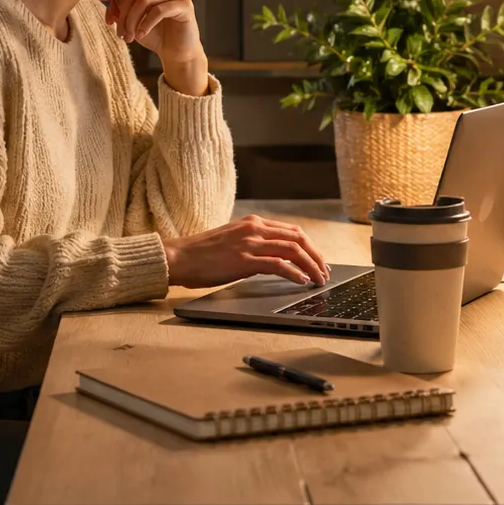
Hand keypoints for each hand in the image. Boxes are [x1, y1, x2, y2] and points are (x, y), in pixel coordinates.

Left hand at [95, 0, 202, 63]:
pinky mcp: (186, 5)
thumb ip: (120, 8)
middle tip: (119, 32)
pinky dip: (146, 23)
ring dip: (133, 20)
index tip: (102, 4)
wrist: (176, 52)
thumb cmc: (154, 34)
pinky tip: (141, 35)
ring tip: (129, 36)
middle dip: (123, 12)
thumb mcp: (131, 21)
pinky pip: (160, 10)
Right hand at [163, 215, 331, 288]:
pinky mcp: (244, 260)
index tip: (318, 260)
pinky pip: (277, 265)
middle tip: (324, 272)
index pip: (292, 231)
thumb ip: (253, 243)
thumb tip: (275, 258)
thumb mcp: (232, 240)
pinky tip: (301, 281)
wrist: (179, 257)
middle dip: (316, 256)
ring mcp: (249, 243)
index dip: (310, 246)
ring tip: (318, 279)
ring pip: (292, 250)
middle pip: (298, 239)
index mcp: (253, 223)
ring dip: (310, 266)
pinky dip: (294, 273)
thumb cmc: (202, 253)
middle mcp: (254, 229)